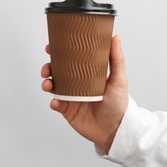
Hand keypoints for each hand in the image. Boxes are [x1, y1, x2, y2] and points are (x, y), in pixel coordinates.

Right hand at [41, 35, 128, 150]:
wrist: (116, 129)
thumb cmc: (119, 103)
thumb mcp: (119, 79)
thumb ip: (116, 59)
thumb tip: (116, 37)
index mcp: (87, 74)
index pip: (70, 60)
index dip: (59, 53)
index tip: (51, 47)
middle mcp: (77, 84)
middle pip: (57, 72)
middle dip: (48, 68)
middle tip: (47, 69)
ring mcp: (71, 97)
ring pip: (53, 87)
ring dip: (47, 83)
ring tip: (48, 85)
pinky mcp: (68, 111)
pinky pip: (56, 104)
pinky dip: (54, 103)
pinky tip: (56, 102)